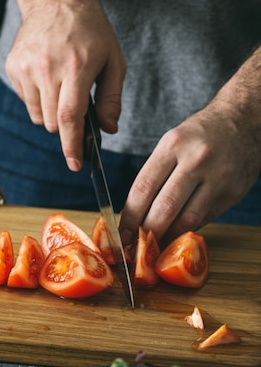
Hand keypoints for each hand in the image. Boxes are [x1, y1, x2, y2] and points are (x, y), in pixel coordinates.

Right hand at [0, 0, 124, 170]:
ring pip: (38, 116)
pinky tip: (47, 76)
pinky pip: (26, 101)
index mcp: (77, 67)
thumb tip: (108, 130)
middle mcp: (48, 68)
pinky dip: (38, 99)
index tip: (75, 165)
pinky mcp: (14, 68)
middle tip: (76, 105)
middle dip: (67, 126)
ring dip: (51, 113)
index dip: (72, 146)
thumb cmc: (90, 31)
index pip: (70, 117)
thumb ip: (112, 98)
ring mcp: (27, 68)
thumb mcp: (113, 60)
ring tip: (61, 86)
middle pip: (53, 123)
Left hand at [119, 98, 260, 245]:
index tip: (123, 235)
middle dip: (148, 233)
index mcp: (173, 145)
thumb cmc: (199, 134)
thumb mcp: (171, 143)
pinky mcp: (233, 192)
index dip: (130, 218)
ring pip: (187, 220)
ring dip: (169, 237)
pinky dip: (188, 229)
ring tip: (157, 244)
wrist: (243, 120)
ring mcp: (218, 177)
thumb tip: (135, 217)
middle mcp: (196, 160)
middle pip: (165, 208)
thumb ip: (155, 176)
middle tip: (139, 246)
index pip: (143, 188)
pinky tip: (179, 231)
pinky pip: (205, 219)